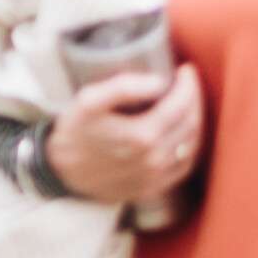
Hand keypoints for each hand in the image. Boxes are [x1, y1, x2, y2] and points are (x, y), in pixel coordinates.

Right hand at [45, 65, 203, 204]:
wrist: (61, 172)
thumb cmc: (75, 132)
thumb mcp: (89, 101)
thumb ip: (123, 86)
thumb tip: (159, 82)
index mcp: (142, 136)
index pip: (181, 104)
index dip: (189, 84)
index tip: (186, 69)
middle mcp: (155, 159)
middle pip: (191, 123)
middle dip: (194, 98)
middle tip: (188, 83)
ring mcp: (156, 177)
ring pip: (192, 144)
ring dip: (195, 120)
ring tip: (188, 103)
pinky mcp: (153, 188)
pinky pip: (184, 166)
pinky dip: (190, 145)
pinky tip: (184, 132)